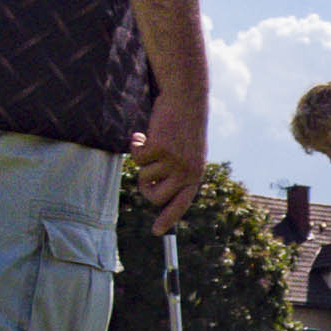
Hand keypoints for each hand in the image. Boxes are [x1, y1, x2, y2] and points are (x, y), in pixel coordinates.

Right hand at [128, 104, 206, 234]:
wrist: (185, 99)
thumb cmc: (183, 126)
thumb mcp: (186, 152)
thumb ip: (176, 173)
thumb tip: (153, 192)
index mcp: (195, 175)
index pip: (180, 203)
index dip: (168, 218)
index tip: (156, 231)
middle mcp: (187, 172)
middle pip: (156, 197)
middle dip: (145, 187)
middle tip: (145, 173)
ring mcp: (174, 161)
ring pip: (143, 176)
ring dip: (142, 160)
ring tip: (152, 142)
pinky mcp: (160, 148)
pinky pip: (136, 158)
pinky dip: (135, 145)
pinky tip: (145, 133)